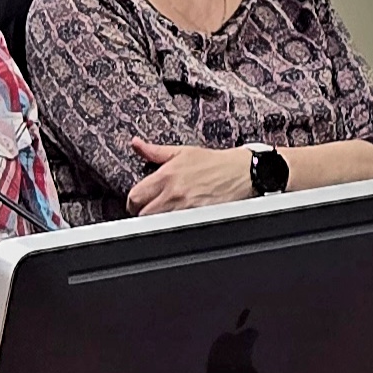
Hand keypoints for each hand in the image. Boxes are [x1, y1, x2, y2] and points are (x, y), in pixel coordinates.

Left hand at [126, 140, 252, 215]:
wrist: (241, 173)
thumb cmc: (213, 163)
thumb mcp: (182, 152)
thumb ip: (155, 151)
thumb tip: (136, 144)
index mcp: (166, 176)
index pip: (135, 196)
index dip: (132, 202)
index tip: (136, 203)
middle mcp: (173, 194)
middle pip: (143, 214)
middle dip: (141, 214)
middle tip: (147, 211)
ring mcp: (185, 209)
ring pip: (158, 224)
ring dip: (156, 221)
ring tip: (161, 216)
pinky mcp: (198, 218)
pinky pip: (177, 227)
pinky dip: (173, 226)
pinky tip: (176, 221)